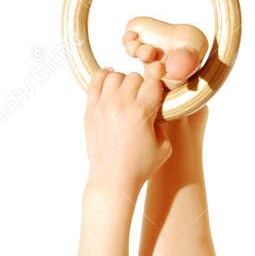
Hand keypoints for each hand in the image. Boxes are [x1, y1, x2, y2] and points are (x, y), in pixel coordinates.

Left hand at [84, 69, 171, 201]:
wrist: (112, 180)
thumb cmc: (139, 166)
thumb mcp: (164, 145)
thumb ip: (163, 121)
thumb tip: (157, 105)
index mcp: (141, 112)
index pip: (154, 81)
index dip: (157, 89)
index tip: (156, 100)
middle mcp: (121, 105)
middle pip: (134, 76)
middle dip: (140, 87)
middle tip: (140, 101)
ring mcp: (103, 107)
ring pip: (115, 76)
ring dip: (123, 82)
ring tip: (125, 95)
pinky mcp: (90, 111)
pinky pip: (95, 81)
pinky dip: (104, 77)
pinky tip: (111, 83)